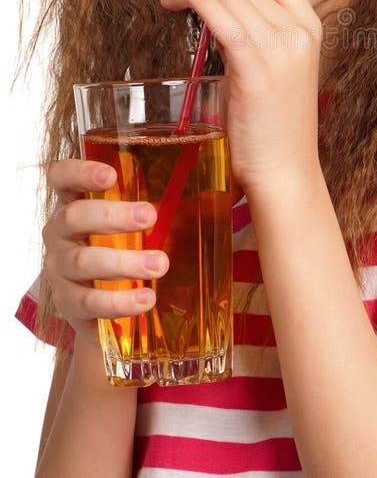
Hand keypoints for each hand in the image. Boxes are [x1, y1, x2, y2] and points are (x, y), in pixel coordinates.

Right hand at [42, 159, 168, 345]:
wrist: (109, 306)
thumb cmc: (128, 245)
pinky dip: (119, 302)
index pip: (62, 176)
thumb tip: (215, 179)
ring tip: (160, 264)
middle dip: (113, 216)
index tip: (111, 175)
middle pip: (74, 217)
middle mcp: (60, 232)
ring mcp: (59, 269)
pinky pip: (88, 302)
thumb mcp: (138, 219)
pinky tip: (146, 300)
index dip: (79, 171)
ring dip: (124, 262)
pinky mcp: (68, 303)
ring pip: (82, 261)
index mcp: (76, 201)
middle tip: (150, 217)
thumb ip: (162, 197)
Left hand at [160, 0, 322, 194]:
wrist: (284, 172)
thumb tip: (215, 6)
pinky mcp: (258, 70)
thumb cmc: (272, 124)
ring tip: (168, 0)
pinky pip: (226, 21)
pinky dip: (201, 2)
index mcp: (309, 25)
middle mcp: (300, 30)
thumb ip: (252, 33)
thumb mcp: (272, 67)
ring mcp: (282, 49)